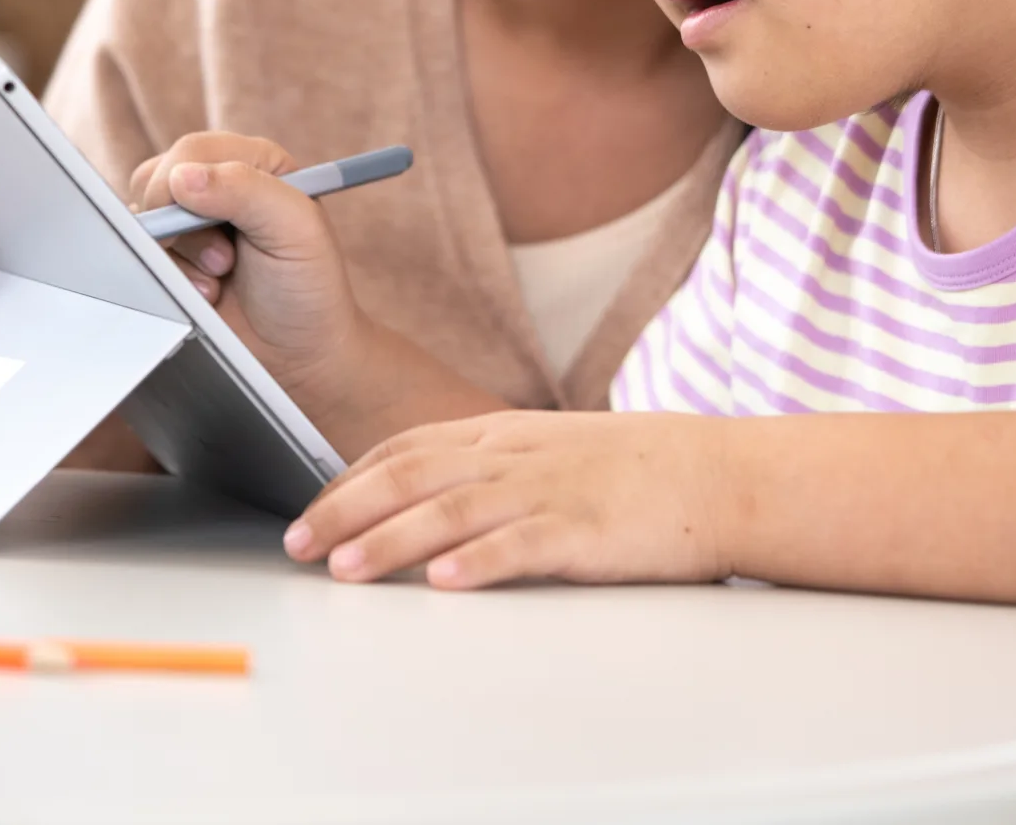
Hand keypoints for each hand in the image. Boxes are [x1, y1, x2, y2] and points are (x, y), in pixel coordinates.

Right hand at [125, 132, 295, 304]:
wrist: (296, 351)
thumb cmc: (308, 287)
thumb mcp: (295, 229)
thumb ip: (246, 191)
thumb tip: (182, 177)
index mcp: (255, 163)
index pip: (193, 151)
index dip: (181, 182)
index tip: (192, 221)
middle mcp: (221, 186)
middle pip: (159, 179)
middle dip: (180, 225)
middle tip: (222, 259)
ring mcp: (194, 223)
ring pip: (146, 216)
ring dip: (178, 253)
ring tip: (220, 274)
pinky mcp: (176, 258)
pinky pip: (142, 252)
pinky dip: (169, 275)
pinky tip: (205, 292)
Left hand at [281, 411, 737, 588]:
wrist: (719, 473)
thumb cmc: (633, 469)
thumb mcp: (548, 450)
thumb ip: (486, 467)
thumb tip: (420, 495)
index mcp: (503, 435)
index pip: (406, 448)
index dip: (348, 479)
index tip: (308, 512)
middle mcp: (515, 457)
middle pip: (411, 475)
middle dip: (345, 509)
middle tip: (296, 544)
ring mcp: (549, 491)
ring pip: (452, 510)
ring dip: (391, 539)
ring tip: (345, 567)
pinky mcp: (586, 531)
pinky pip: (522, 545)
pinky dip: (478, 562)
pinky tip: (443, 581)